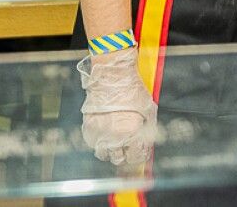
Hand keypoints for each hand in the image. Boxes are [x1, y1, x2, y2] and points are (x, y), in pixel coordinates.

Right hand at [78, 50, 156, 166]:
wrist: (112, 77)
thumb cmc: (132, 90)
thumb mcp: (148, 109)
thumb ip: (148, 129)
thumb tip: (147, 144)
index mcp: (131, 133)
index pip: (135, 157)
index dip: (139, 155)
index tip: (140, 153)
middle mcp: (114, 137)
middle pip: (119, 160)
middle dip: (125, 155)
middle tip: (128, 148)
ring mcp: (99, 133)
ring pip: (104, 154)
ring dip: (110, 151)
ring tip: (115, 142)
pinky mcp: (88, 128)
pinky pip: (93, 143)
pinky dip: (99, 142)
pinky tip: (105, 134)